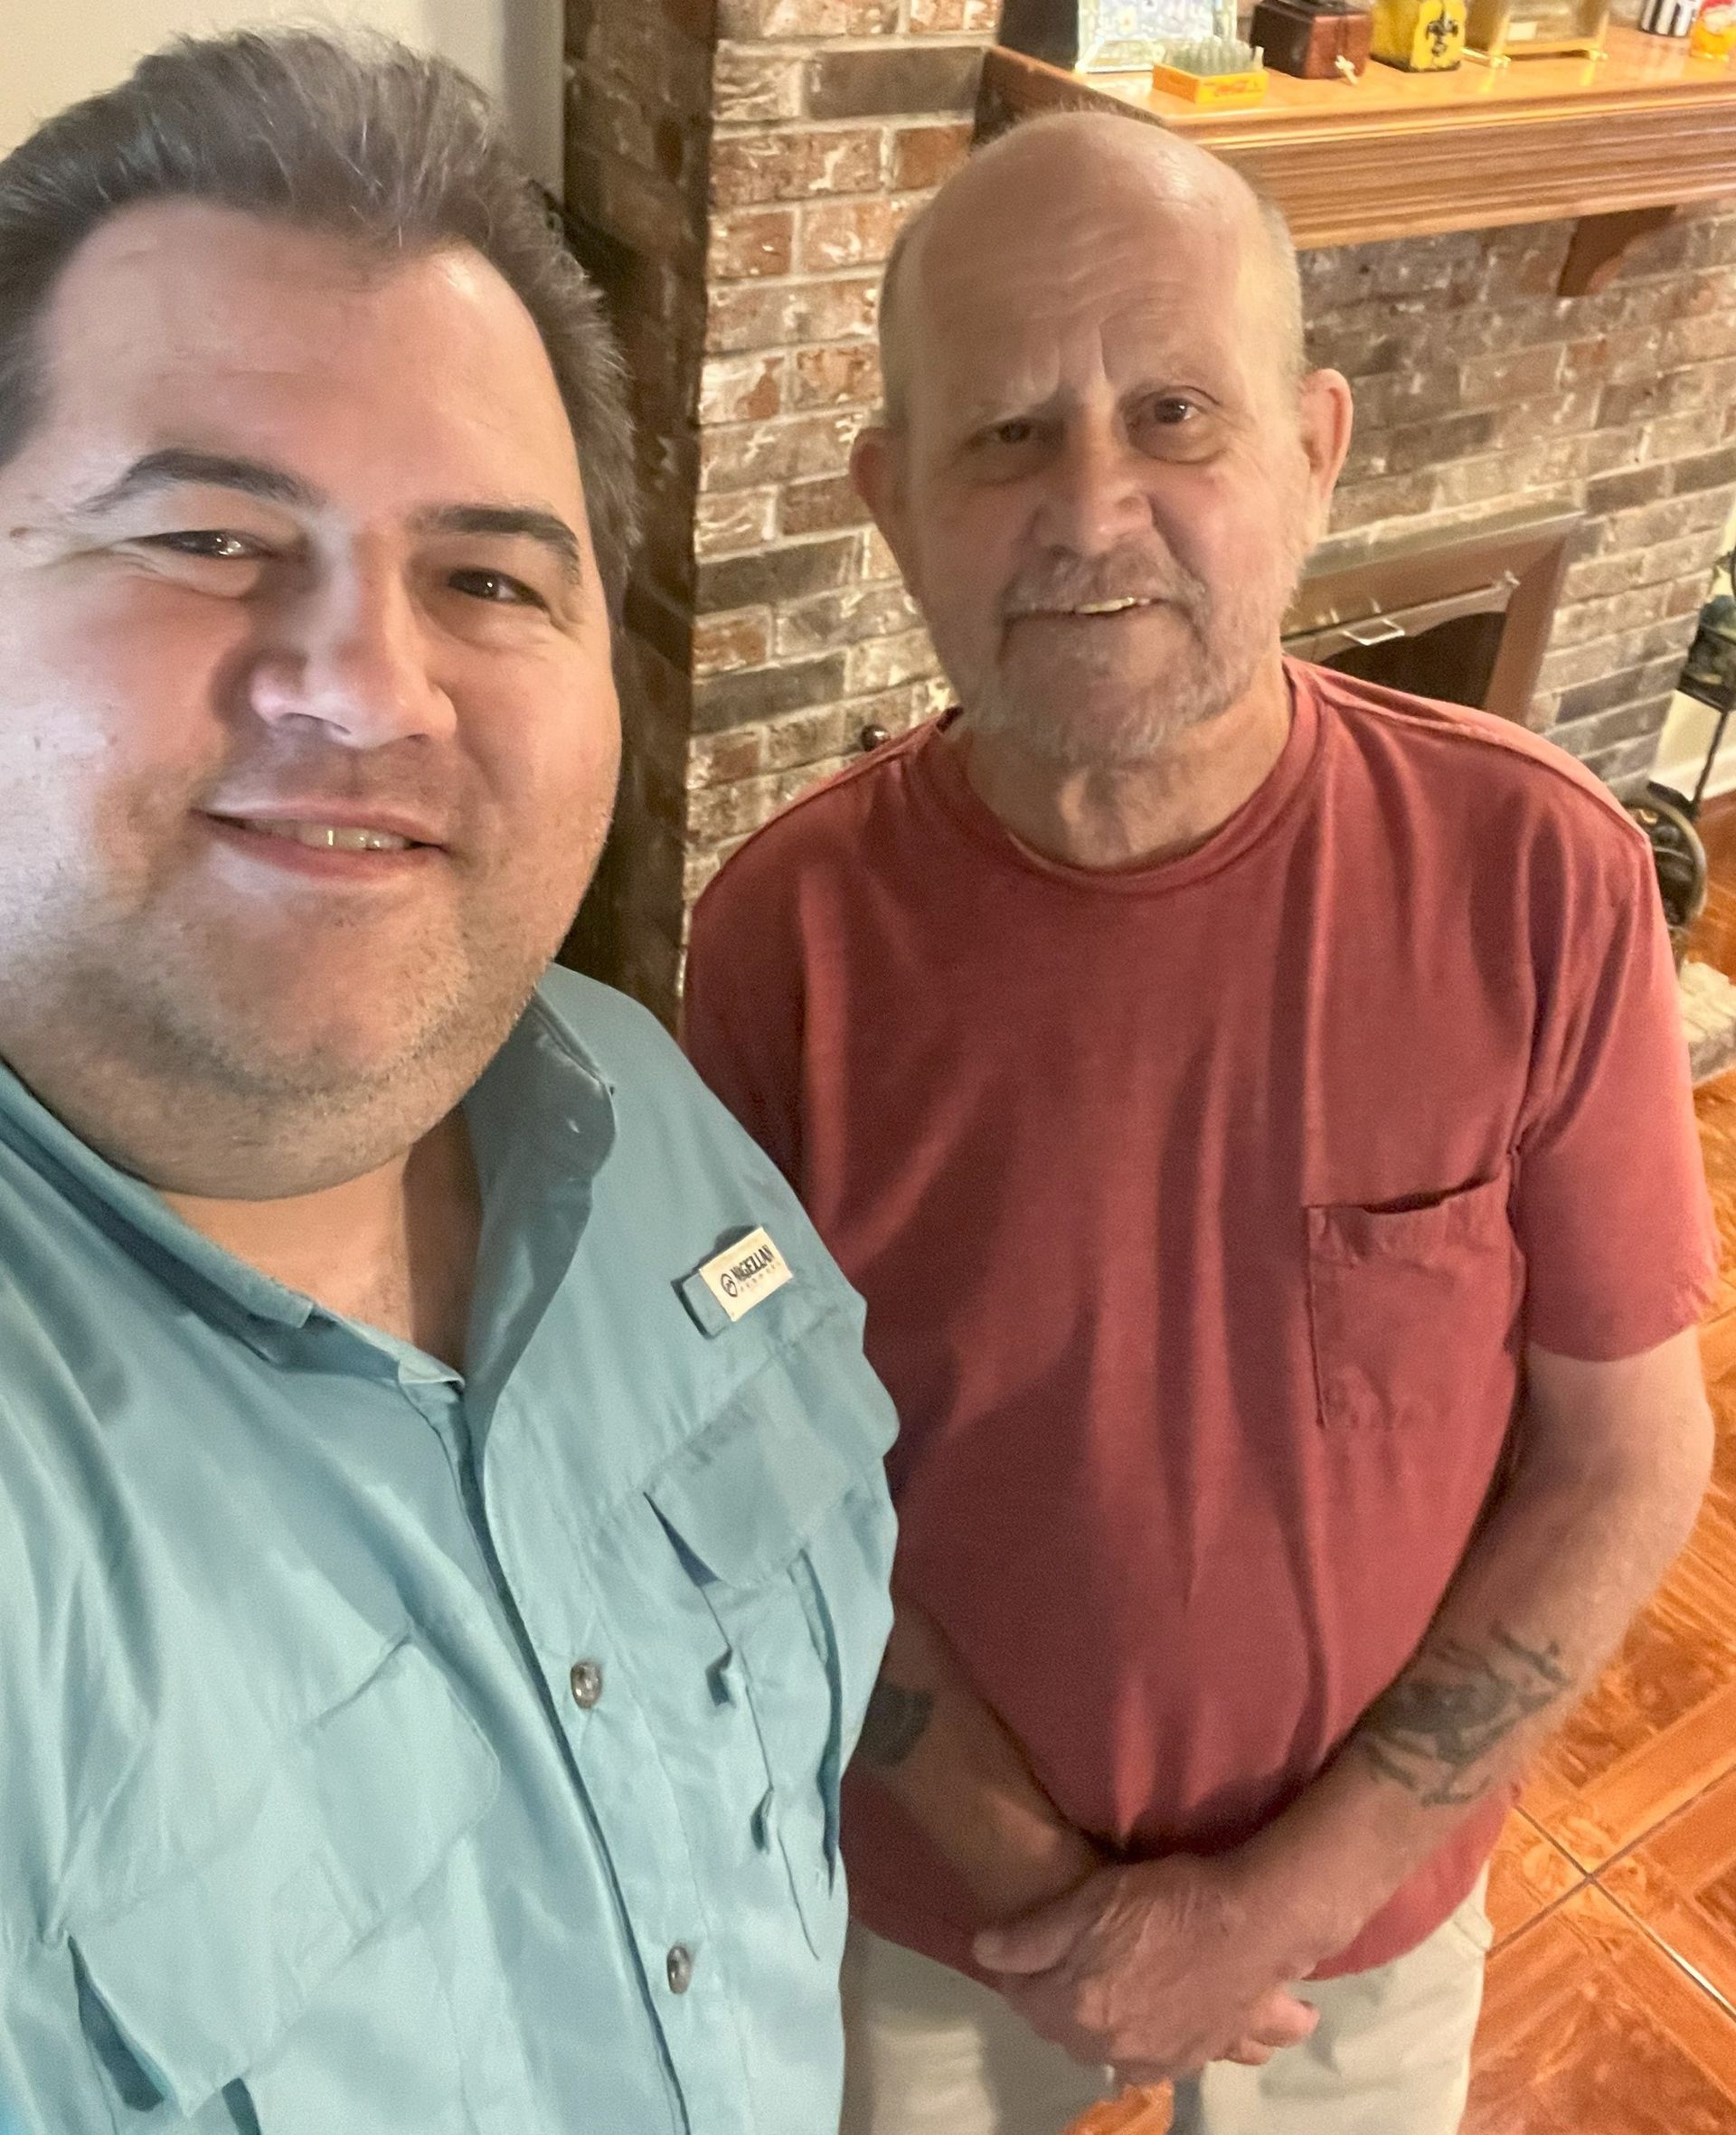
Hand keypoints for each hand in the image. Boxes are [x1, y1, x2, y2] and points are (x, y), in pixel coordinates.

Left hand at [973, 1852, 1320, 2081]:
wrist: (1251, 1924)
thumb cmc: (1165, 1902)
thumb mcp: (1088, 1901)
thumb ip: (1029, 1936)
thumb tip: (983, 1952)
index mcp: (1077, 2009)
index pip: (1024, 2000)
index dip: (1020, 1971)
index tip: (1025, 1950)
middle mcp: (1111, 2047)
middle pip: (1066, 2030)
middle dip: (1060, 2001)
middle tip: (1070, 1961)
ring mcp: (1156, 2059)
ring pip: (1110, 2052)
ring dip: (1103, 2028)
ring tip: (1112, 1991)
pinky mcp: (1195, 2058)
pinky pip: (1156, 2063)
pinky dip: (1147, 2044)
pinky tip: (1155, 2017)